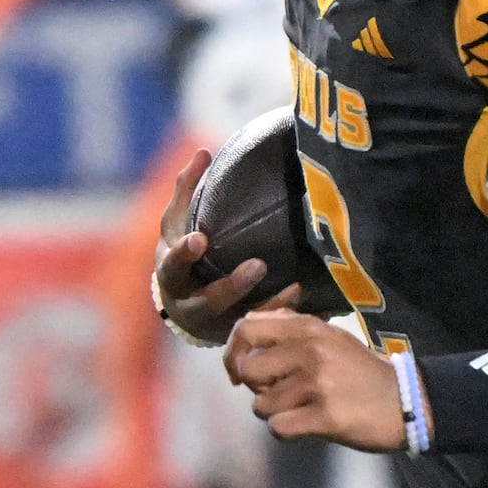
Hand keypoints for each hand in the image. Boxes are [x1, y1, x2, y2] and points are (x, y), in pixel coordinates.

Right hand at [149, 146, 293, 346]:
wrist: (184, 308)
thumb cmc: (183, 256)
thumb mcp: (176, 224)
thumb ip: (188, 190)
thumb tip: (204, 151)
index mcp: (173, 277)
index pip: (174, 266)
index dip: (185, 254)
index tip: (200, 239)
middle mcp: (192, 307)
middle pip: (210, 301)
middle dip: (233, 286)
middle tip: (258, 265)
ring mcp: (217, 326)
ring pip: (243, 322)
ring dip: (270, 307)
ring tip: (296, 288)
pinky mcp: (241, 337)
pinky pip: (266, 332)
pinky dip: (288, 319)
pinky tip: (314, 308)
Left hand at [225, 308, 407, 449]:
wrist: (405, 402)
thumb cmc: (361, 372)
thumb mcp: (331, 338)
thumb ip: (291, 329)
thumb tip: (249, 326)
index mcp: (309, 329)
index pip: (247, 328)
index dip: (234, 352)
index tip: (239, 370)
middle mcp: (310, 352)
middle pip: (248, 370)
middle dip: (255, 387)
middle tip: (277, 393)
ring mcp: (317, 384)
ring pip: (261, 404)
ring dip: (275, 412)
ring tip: (301, 410)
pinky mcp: (324, 416)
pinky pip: (278, 428)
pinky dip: (286, 432)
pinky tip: (305, 427)